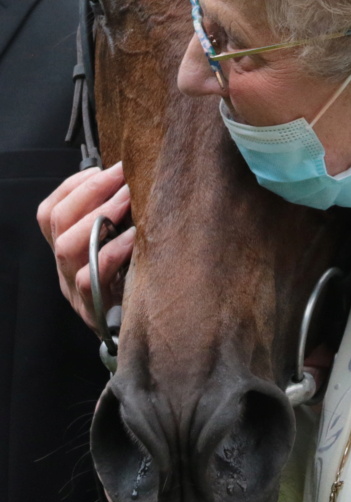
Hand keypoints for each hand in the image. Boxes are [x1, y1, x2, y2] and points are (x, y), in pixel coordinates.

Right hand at [37, 161, 134, 332]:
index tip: (107, 167)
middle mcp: (65, 266)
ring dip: (100, 215)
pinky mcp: (92, 309)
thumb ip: (123, 217)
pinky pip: (88, 277)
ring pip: (66, 247)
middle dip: (92, 190)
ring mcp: (75, 289)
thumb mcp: (127, 245)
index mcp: (68, 247)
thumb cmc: (140, 282)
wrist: (147, 334)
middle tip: (124, 175)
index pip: (52, 210)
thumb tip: (139, 175)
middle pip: (57, 220)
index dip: (76, 184)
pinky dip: (111, 252)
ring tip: (130, 199)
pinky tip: (134, 238)